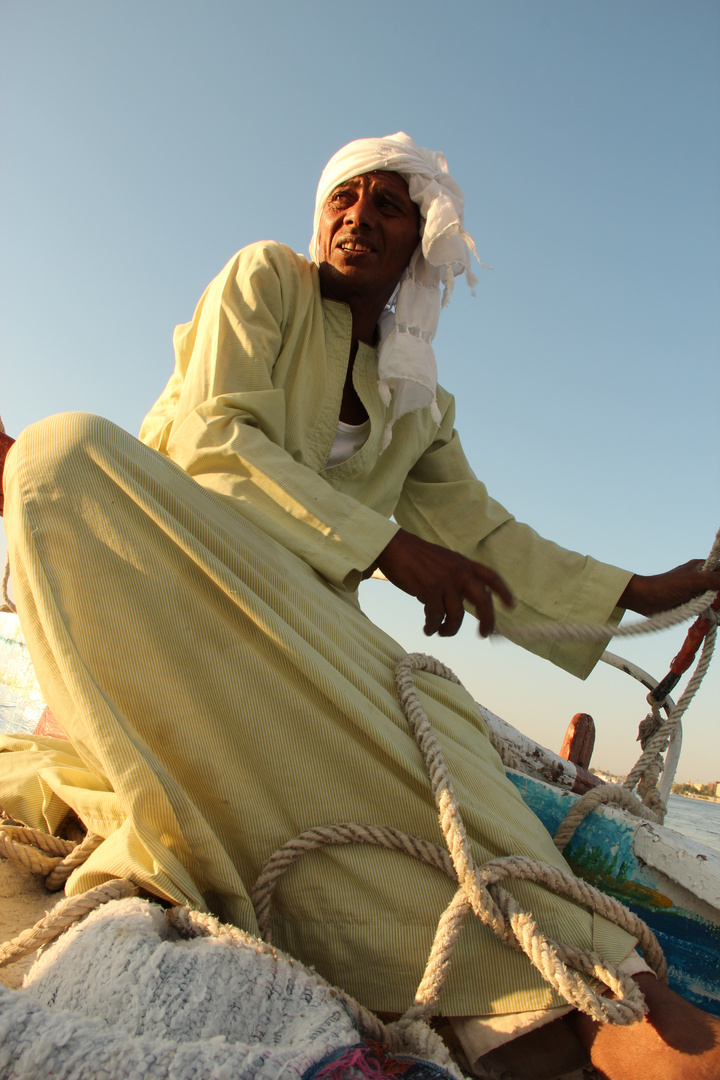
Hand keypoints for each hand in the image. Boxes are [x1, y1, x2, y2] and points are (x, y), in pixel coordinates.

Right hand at [375, 528, 514, 637]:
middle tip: (484, 634)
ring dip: (450, 629)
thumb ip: (456, 577)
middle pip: (482, 600)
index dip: (504, 592)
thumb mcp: (443, 562)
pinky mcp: (429, 589)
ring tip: (441, 632)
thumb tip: (462, 604)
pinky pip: (436, 616)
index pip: (491, 577)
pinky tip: (428, 629)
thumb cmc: (416, 557)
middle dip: (488, 620)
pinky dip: (433, 626)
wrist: (394, 546)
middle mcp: (458, 571)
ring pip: (457, 614)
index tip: (512, 606)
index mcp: (464, 563)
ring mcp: (445, 580)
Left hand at [619, 559, 719, 616]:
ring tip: (718, 615)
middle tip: (717, 605)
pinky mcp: (690, 602)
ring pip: (714, 597)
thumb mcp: (695, 581)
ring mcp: (695, 590)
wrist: (646, 599)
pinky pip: (705, 606)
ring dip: (717, 606)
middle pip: (719, 586)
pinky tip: (714, 617)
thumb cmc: (668, 586)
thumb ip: (715, 580)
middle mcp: (700, 577)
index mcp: (701, 566)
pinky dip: (710, 612)